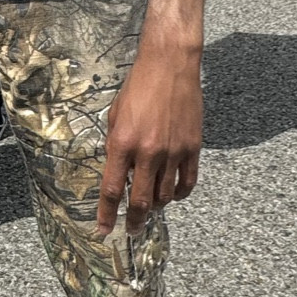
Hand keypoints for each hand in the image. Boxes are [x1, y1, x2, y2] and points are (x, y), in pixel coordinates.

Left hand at [95, 47, 201, 239]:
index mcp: (122, 143)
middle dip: (134, 221)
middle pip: (139, 201)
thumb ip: (116, 146)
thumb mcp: (115, 115)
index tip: (104, 229)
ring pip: (164, 196)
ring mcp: (173, 152)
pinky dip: (179, 194)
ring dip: (156, 206)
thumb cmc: (139, 86)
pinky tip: (172, 193)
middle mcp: (147, 152)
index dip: (106, 215)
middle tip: (131, 231)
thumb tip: (117, 171)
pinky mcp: (192, 148)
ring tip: (150, 205)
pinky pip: (187, 183)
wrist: (170, 65)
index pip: (111, 190)